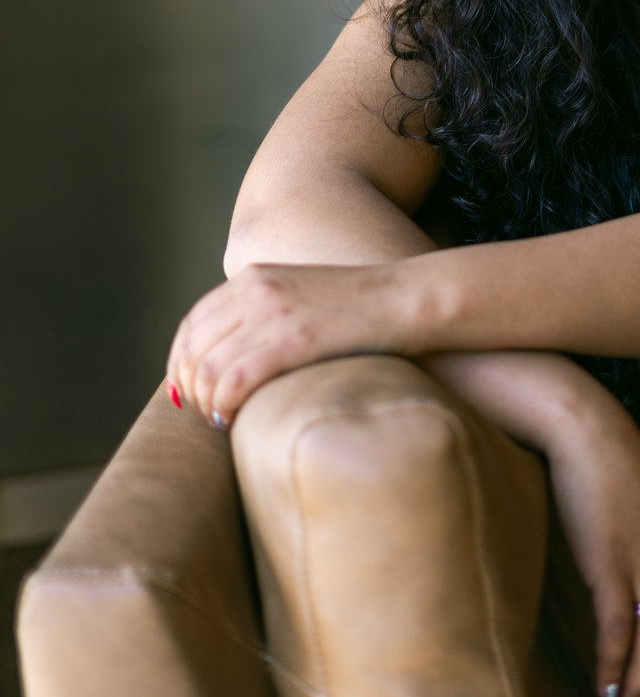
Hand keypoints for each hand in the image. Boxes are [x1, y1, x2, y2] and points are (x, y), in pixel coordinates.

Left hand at [166, 262, 399, 425]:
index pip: (193, 322)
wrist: (403, 298)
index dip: (179, 361)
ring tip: (218, 419)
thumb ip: (266, 313)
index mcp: (253, 277)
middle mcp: (255, 289)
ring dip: (205, 401)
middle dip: (188, 386)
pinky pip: (236, 379)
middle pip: (194, 346)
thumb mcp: (301, 295)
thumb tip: (235, 354)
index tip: (183, 391)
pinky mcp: (294, 339)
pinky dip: (224, 404)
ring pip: (209, 367)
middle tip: (200, 413)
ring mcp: (273, 313)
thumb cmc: (359, 308)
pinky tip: (230, 419)